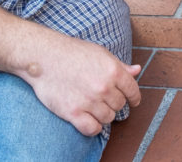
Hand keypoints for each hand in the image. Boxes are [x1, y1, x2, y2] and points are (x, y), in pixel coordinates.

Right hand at [20, 33, 141, 136]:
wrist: (44, 57)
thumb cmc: (72, 52)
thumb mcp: (100, 53)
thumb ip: (120, 66)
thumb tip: (137, 70)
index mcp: (113, 71)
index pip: (132, 91)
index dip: (134, 98)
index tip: (133, 101)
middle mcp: (103, 87)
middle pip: (120, 106)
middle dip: (114, 103)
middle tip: (103, 98)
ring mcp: (88, 101)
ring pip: (108, 118)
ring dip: (103, 114)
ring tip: (94, 107)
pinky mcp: (73, 112)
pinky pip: (92, 129)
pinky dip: (93, 127)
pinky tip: (88, 120)